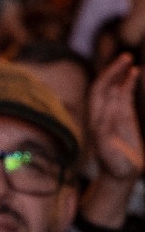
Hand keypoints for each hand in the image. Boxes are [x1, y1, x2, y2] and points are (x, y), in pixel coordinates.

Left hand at [88, 54, 142, 182]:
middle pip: (104, 86)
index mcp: (96, 120)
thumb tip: (109, 114)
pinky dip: (128, 84)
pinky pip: (124, 96)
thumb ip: (108, 132)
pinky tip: (135, 73)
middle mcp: (102, 114)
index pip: (99, 93)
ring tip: (130, 60)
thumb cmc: (115, 165)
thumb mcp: (110, 151)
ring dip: (120, 74)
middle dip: (113, 71)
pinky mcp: (123, 117)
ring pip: (113, 89)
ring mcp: (112, 114)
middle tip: (126, 56)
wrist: (120, 175)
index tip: (122, 68)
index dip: (108, 79)